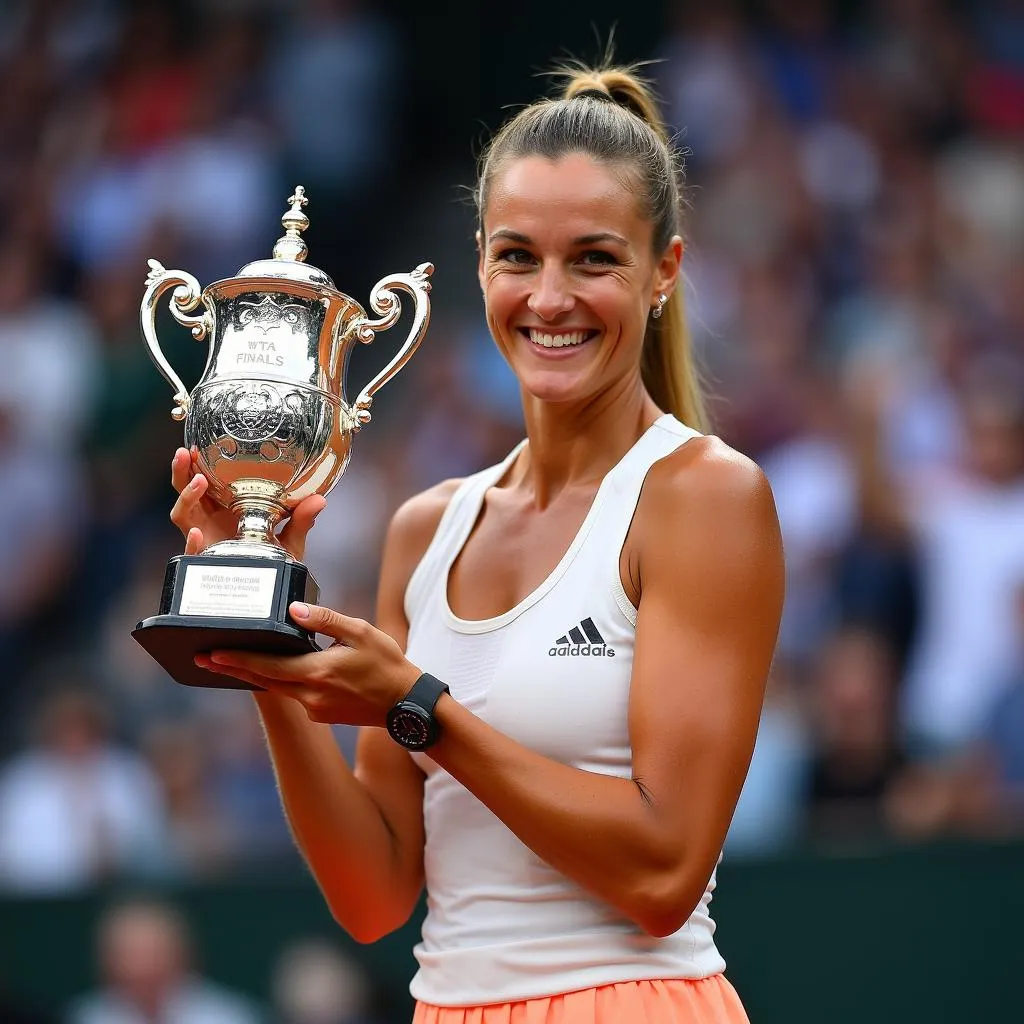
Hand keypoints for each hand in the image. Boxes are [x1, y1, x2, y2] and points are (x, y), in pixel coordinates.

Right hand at [169, 447, 325, 560]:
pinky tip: (197, 535)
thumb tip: (319, 500)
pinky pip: (191, 553)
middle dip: (181, 472)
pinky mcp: (206, 562)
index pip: (206, 482)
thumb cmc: (274, 559)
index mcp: (225, 509)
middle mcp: (210, 521)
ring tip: (198, 480)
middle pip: (186, 493)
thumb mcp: (290, 538)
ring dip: (186, 496)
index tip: (199, 445)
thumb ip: (301, 520)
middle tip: (186, 452)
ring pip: (182, 515)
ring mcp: (205, 540)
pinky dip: (191, 544)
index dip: (198, 464)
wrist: (269, 590)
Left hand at [194, 602, 421, 725]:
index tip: (210, 653)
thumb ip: (325, 620)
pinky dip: (278, 681)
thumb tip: (293, 610)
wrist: (406, 704)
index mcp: (318, 673)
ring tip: (228, 662)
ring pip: (276, 688)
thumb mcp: (361, 633)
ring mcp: (315, 709)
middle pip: (262, 680)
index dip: (237, 659)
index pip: (267, 666)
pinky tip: (272, 670)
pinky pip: (292, 694)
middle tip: (202, 658)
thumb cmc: (388, 664)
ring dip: (253, 675)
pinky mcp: (321, 714)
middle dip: (232, 668)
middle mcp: (311, 695)